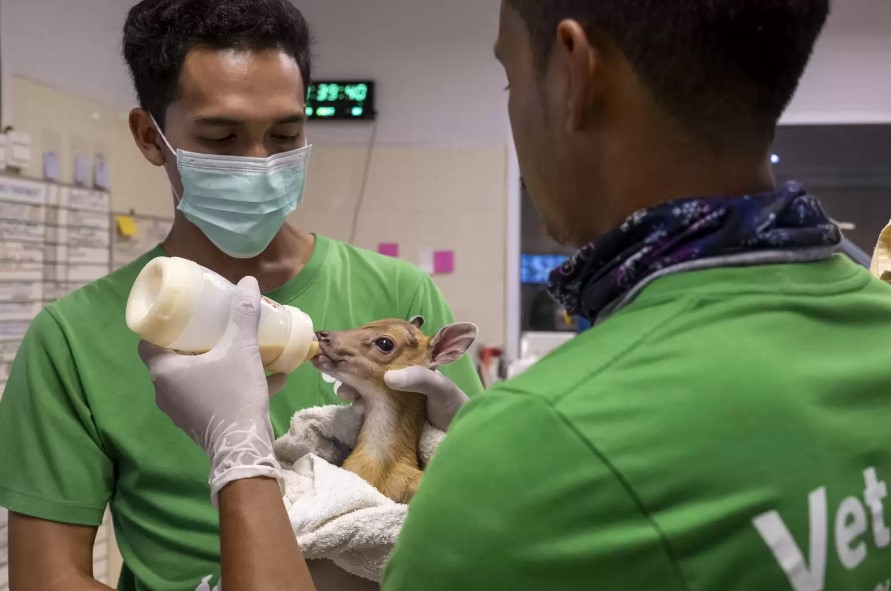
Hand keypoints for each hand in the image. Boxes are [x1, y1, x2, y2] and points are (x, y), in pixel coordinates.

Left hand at [138, 276, 286, 505]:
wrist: (243, 447)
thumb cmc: (233, 395)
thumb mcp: (241, 350)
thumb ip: (243, 315)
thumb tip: (248, 281)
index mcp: (164, 371)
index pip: (148, 342)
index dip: (162, 326)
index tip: (183, 316)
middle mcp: (164, 392)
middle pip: (171, 359)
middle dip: (193, 342)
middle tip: (213, 326)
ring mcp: (179, 411)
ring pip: (191, 378)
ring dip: (211, 364)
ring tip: (235, 350)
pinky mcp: (196, 424)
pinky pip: (206, 396)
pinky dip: (225, 384)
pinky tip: (261, 378)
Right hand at [336, 366, 468, 430]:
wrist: (461, 438)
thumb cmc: (454, 407)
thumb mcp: (440, 389)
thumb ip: (420, 378)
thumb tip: (389, 377)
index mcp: (410, 368)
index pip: (383, 356)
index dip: (364, 355)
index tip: (348, 358)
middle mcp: (398, 382)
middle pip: (368, 373)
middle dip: (352, 375)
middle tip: (343, 384)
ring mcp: (392, 401)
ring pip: (365, 391)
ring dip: (353, 391)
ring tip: (350, 398)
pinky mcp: (388, 420)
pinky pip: (369, 411)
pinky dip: (360, 408)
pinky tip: (359, 411)